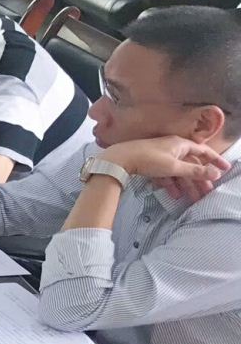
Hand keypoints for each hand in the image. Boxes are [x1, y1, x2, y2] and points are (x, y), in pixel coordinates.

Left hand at [101, 137, 231, 199]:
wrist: (119, 159)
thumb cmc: (148, 159)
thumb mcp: (174, 166)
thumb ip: (195, 171)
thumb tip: (215, 173)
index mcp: (180, 144)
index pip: (203, 151)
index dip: (215, 160)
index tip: (225, 169)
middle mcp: (172, 148)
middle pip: (191, 164)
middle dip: (200, 179)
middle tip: (208, 192)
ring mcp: (161, 156)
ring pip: (178, 171)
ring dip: (186, 185)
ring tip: (193, 198)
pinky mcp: (150, 164)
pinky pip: (165, 175)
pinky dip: (171, 184)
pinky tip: (175, 196)